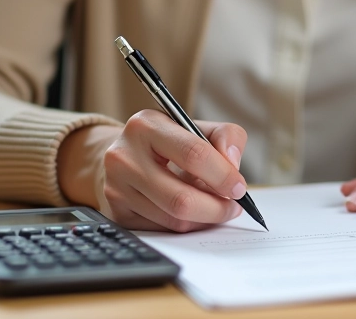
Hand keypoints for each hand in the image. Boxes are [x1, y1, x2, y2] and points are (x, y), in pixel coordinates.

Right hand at [58, 110, 248, 231]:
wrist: (127, 154)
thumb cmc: (170, 141)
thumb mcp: (198, 127)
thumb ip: (226, 137)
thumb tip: (233, 165)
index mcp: (146, 125)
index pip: (193, 154)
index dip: (223, 175)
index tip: (239, 188)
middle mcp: (124, 156)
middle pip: (182, 198)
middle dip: (217, 208)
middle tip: (233, 207)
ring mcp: (116, 188)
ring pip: (174, 219)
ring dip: (205, 219)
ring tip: (216, 207)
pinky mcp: (117, 214)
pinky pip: (163, 230)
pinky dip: (186, 225)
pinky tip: (193, 212)